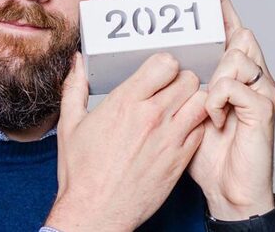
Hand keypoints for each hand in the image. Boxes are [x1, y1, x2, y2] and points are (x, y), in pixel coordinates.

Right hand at [45, 52, 207, 231]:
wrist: (96, 212)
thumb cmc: (82, 172)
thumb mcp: (71, 124)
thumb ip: (74, 88)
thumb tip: (77, 63)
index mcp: (125, 103)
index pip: (165, 63)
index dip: (164, 64)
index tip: (157, 72)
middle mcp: (152, 117)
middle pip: (188, 79)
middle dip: (181, 79)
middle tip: (170, 89)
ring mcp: (170, 138)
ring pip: (202, 102)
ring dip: (193, 100)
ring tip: (181, 106)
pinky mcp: (180, 159)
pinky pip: (203, 130)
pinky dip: (197, 125)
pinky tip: (182, 129)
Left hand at [187, 0, 274, 219]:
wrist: (228, 191)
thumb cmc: (204, 152)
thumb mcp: (180, 111)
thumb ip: (168, 84)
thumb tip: (131, 60)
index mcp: (227, 74)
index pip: (224, 29)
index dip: (217, 3)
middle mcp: (248, 77)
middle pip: (238, 33)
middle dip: (221, 19)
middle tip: (202, 0)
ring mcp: (260, 92)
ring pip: (241, 54)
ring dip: (218, 67)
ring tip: (206, 92)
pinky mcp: (263, 111)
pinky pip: (239, 87)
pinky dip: (220, 96)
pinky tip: (214, 115)